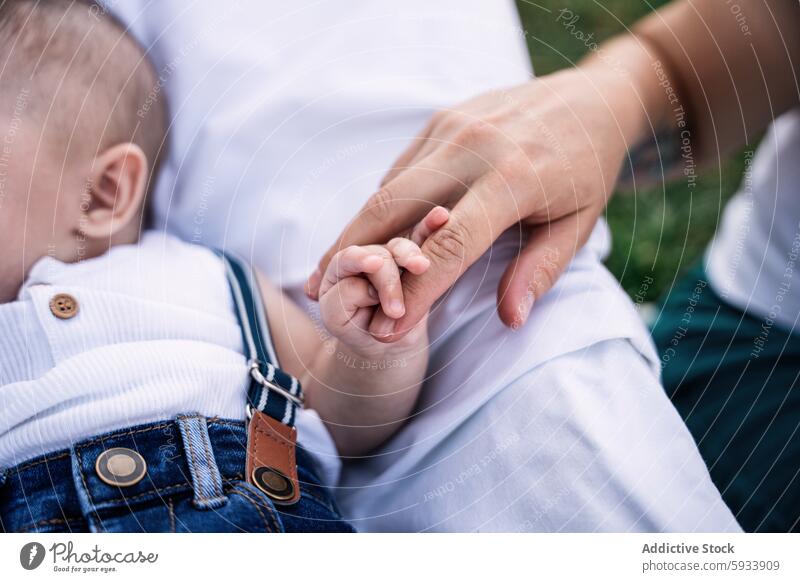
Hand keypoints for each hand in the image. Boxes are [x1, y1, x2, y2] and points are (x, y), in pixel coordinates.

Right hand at [307, 65, 647, 340]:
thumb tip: (510, 319)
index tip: (387, 329)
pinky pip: (402, 167)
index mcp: (512, 179)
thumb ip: (540, 271)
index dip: (415, 293)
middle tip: (318, 291)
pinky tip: (368, 231)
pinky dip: (381, 203)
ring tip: (331, 266)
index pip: (449, 246)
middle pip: (391, 209)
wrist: (592, 96)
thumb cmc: (588, 168)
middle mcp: (473, 148)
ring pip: (387, 186)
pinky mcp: (443, 119)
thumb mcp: (577, 224)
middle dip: (350, 254)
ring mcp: (452, 128)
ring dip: (355, 229)